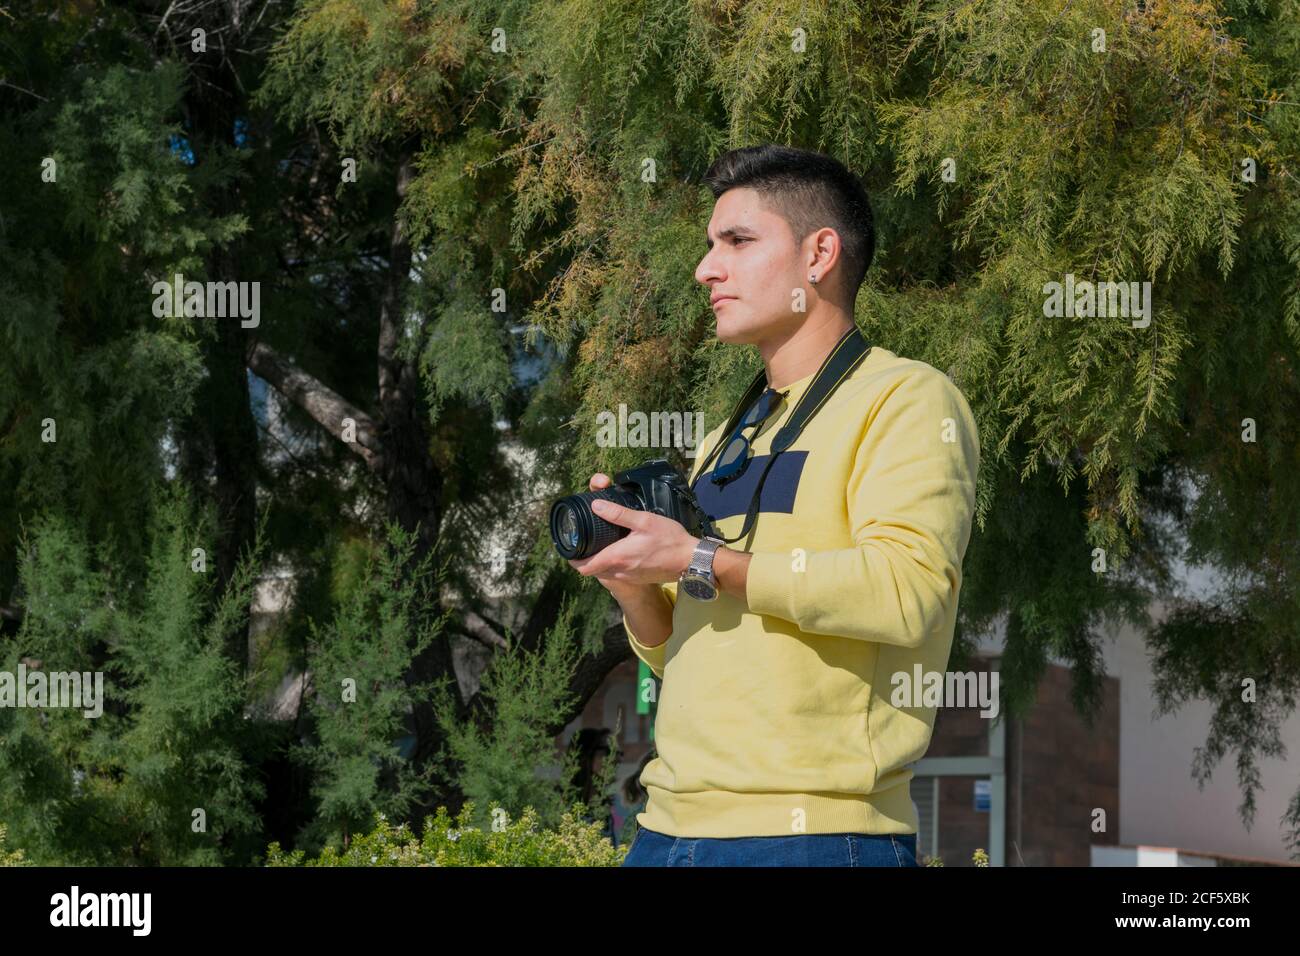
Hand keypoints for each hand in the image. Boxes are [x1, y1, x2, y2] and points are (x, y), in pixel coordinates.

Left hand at [567, 472, 699, 589]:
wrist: (691, 560)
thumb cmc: (669, 539)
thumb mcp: (644, 520)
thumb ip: (618, 514)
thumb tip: (595, 505)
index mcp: (617, 557)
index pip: (584, 567)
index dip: (573, 559)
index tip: (571, 548)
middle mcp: (619, 572)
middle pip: (592, 570)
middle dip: (585, 558)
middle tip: (586, 542)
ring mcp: (629, 578)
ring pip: (605, 572)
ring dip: (600, 561)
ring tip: (602, 544)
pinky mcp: (638, 579)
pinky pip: (618, 574)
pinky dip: (614, 564)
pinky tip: (621, 550)